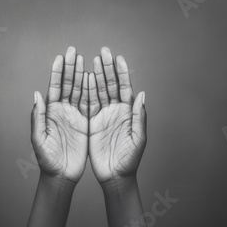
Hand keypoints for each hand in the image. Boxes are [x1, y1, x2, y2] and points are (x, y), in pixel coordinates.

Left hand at [31, 46, 88, 183]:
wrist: (61, 175)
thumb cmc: (47, 160)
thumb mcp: (39, 139)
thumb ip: (38, 117)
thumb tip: (36, 95)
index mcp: (50, 112)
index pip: (55, 87)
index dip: (57, 72)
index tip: (61, 56)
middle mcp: (62, 111)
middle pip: (67, 84)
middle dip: (70, 67)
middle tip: (73, 50)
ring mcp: (74, 116)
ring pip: (79, 91)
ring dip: (81, 75)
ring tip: (85, 58)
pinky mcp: (85, 123)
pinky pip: (90, 103)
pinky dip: (92, 91)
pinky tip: (95, 78)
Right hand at [88, 47, 146, 183]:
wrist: (114, 176)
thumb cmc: (129, 160)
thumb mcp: (138, 140)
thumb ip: (139, 117)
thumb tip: (142, 94)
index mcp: (128, 113)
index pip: (125, 88)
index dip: (122, 72)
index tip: (118, 57)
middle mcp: (116, 111)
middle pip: (111, 85)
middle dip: (108, 68)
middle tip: (104, 51)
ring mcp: (104, 116)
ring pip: (99, 91)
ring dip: (97, 75)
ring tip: (92, 59)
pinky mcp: (92, 122)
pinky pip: (88, 103)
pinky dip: (86, 90)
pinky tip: (84, 78)